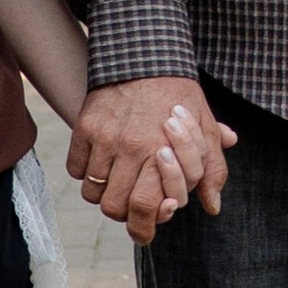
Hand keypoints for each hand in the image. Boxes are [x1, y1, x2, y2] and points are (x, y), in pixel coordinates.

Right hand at [67, 77, 236, 242]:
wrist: (147, 56)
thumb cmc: (180, 98)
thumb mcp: (205, 130)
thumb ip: (212, 171)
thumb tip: (212, 207)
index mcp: (161, 152)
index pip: (145, 207)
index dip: (144, 228)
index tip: (146, 232)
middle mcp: (130, 148)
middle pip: (115, 207)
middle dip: (125, 216)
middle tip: (132, 208)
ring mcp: (104, 138)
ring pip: (93, 192)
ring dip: (105, 195)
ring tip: (119, 184)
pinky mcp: (84, 127)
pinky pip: (76, 169)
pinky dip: (86, 174)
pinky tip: (102, 165)